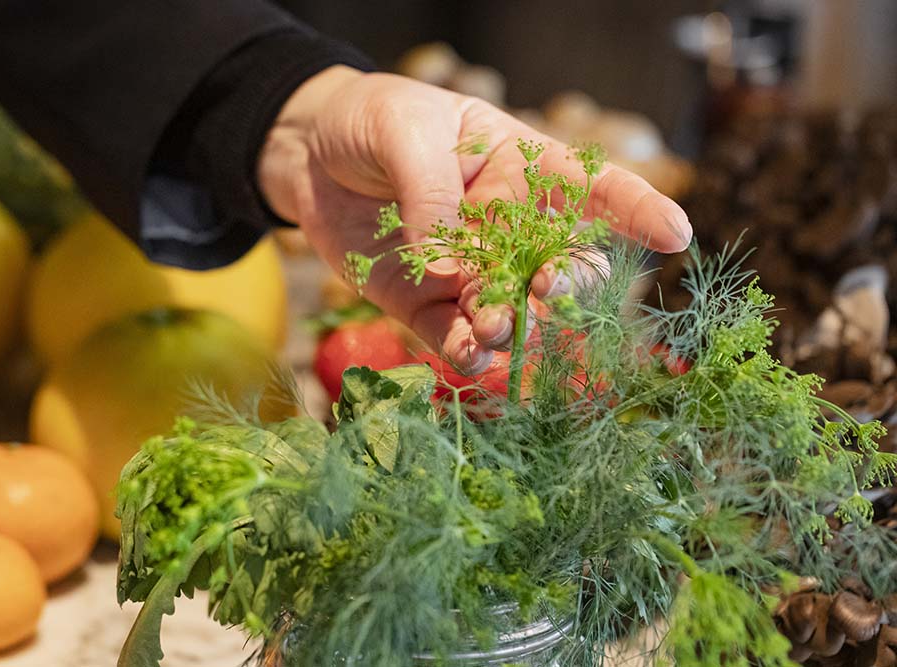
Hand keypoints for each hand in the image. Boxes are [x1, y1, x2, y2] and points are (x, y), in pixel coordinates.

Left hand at [258, 66, 691, 373]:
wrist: (306, 152)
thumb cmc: (369, 119)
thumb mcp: (404, 131)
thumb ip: (433, 192)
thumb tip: (450, 262)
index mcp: (517, 164)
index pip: (589, 185)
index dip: (635, 208)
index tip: (675, 234)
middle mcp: (503, 224)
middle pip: (557, 262)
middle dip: (565, 284)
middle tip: (545, 292)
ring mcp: (466, 268)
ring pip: (508, 307)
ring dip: (510, 325)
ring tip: (490, 328)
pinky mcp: (423, 302)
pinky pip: (452, 333)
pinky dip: (463, 349)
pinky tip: (467, 353)